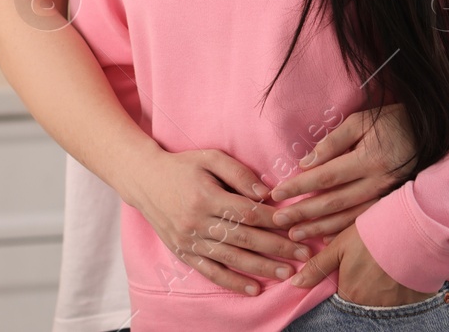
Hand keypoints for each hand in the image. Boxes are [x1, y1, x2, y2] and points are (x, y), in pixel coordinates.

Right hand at [128, 148, 311, 294]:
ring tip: (286, 273)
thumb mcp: (209, 158)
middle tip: (304, 253)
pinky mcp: (183, 252)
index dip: (272, 220)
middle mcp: (197, 221)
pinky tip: (253, 289)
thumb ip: (238, 173)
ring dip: (261, 268)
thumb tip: (266, 193)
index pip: (246, 212)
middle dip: (277, 247)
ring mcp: (189, 240)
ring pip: (231, 258)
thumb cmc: (182, 165)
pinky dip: (232, 282)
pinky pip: (210, 271)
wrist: (144, 179)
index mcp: (206, 195)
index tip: (295, 225)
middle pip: (244, 238)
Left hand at [267, 103, 415, 242]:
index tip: (278, 193)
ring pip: (347, 217)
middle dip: (304, 213)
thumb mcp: (362, 120)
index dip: (300, 186)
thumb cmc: (392, 121)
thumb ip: (334, 141)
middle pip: (334, 202)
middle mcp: (377, 182)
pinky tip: (325, 239)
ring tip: (295, 234)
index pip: (326, 176)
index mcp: (369, 158)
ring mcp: (385, 196)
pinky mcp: (390, 203)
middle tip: (278, 220)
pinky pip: (363, 221)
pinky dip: (343, 232)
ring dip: (319, 228)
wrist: (431, 133)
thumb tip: (307, 163)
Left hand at [287, 221, 438, 304]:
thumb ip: (318, 267)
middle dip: (361, 288)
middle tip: (369, 269)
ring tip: (383, 270)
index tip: (352, 271)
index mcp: (350, 293)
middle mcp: (369, 305)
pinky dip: (396, 290)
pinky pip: (399, 302)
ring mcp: (391, 306)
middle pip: (360, 302)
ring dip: (378, 289)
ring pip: (379, 302)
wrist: (413, 231)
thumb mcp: (340, 247)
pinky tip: (397, 274)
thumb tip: (295, 283)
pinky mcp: (411, 302)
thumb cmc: (372, 235)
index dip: (343, 284)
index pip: (340, 298)